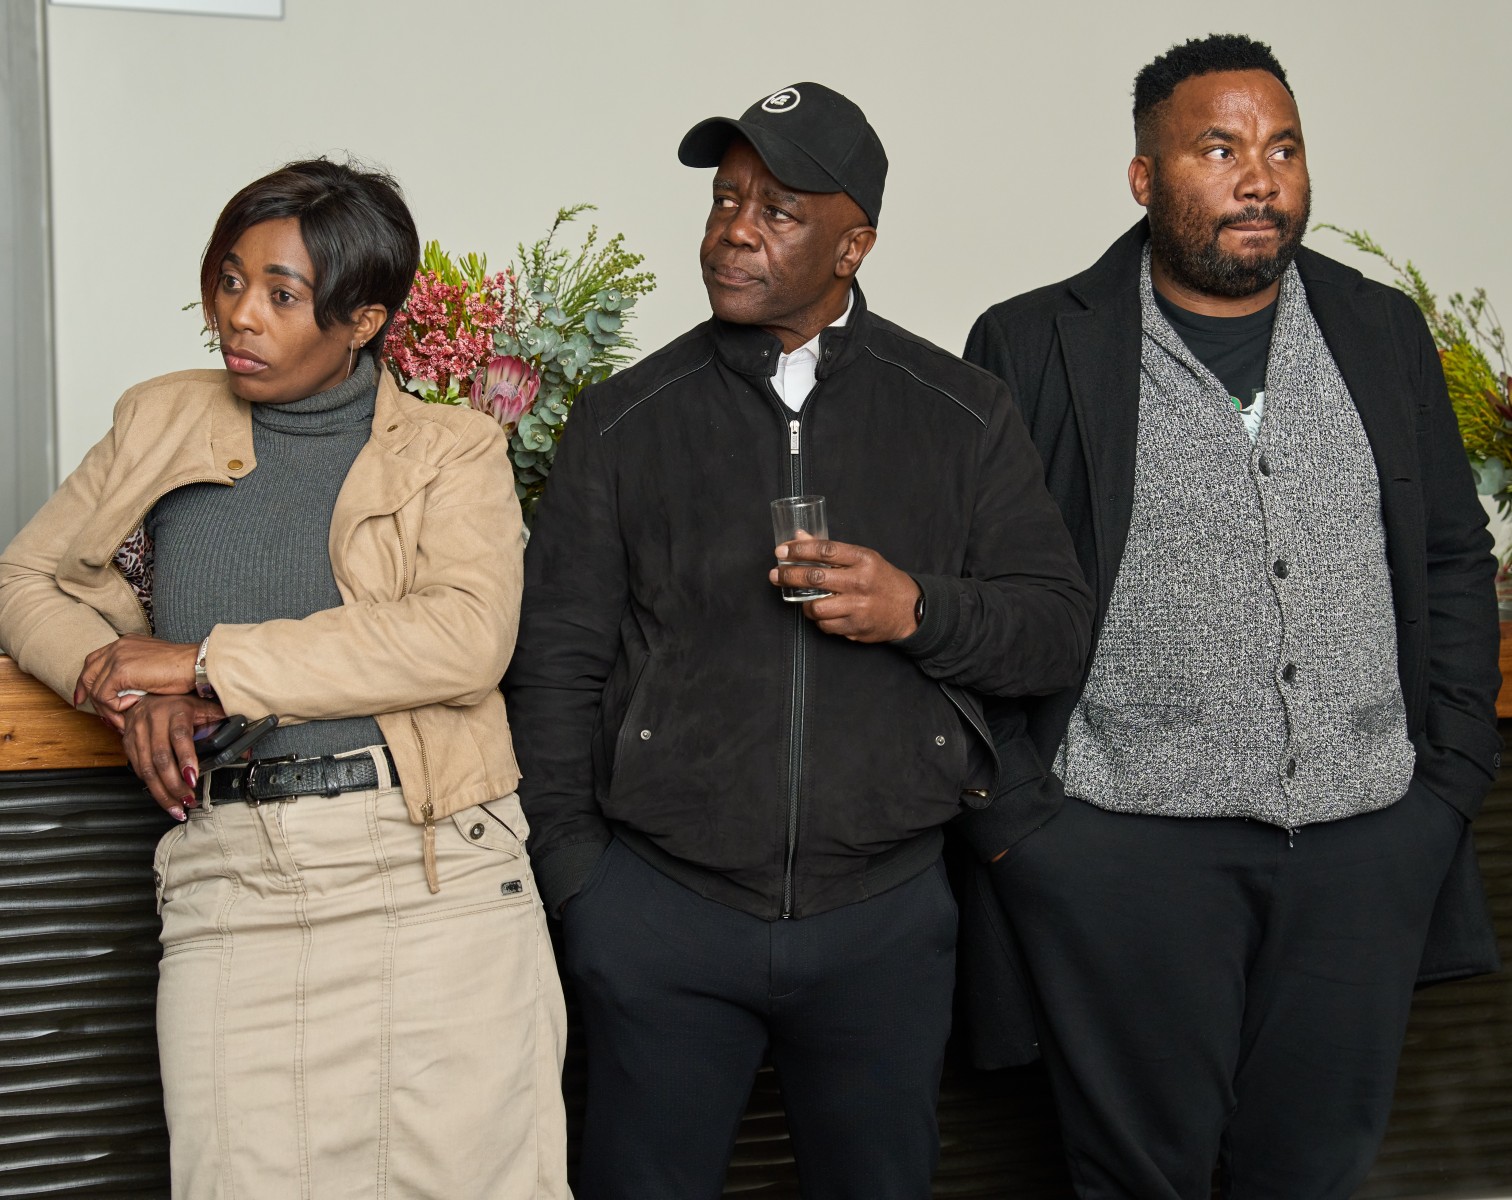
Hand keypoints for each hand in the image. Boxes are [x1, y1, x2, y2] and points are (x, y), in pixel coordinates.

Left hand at [75, 634, 198, 727]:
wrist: (195, 664)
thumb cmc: (183, 668)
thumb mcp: (152, 666)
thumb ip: (135, 672)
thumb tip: (123, 692)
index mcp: (126, 643)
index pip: (95, 661)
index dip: (87, 681)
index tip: (85, 698)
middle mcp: (118, 646)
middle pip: (88, 673)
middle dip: (90, 697)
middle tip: (103, 715)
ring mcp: (118, 657)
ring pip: (95, 688)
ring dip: (109, 707)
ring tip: (126, 715)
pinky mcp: (120, 671)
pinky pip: (104, 695)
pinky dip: (116, 706)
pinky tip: (134, 703)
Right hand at [121, 694, 226, 820]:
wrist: (145, 695)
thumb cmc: (177, 703)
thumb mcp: (202, 707)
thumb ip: (223, 723)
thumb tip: (247, 744)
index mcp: (175, 711)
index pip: (180, 737)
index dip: (186, 759)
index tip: (193, 778)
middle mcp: (153, 721)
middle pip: (161, 759)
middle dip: (175, 784)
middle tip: (188, 799)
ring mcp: (138, 733)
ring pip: (146, 769)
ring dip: (162, 792)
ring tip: (177, 807)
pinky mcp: (128, 743)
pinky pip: (138, 770)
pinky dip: (150, 786)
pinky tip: (163, 797)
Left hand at [769, 538, 921, 642]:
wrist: (909, 608)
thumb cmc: (881, 579)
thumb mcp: (862, 558)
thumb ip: (830, 549)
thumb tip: (798, 536)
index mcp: (863, 559)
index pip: (825, 550)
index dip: (799, 550)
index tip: (782, 551)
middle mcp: (861, 582)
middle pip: (815, 577)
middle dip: (789, 575)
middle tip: (775, 575)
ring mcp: (859, 606)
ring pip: (817, 607)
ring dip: (804, 604)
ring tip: (803, 599)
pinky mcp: (856, 627)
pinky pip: (826, 625)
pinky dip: (819, 619)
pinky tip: (821, 612)